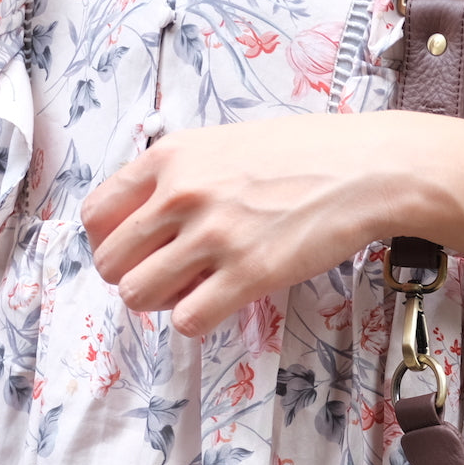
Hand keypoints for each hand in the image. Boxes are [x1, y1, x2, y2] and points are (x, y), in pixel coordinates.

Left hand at [82, 114, 399, 336]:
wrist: (367, 170)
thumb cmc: (308, 154)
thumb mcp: (227, 143)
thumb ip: (183, 173)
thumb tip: (151, 213)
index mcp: (171, 157)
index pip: (96, 215)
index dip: (111, 243)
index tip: (135, 252)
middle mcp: (182, 195)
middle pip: (112, 262)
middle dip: (134, 277)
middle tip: (168, 277)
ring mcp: (215, 235)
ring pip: (139, 295)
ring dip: (162, 303)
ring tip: (194, 291)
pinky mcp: (249, 273)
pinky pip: (189, 320)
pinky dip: (198, 321)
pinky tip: (221, 303)